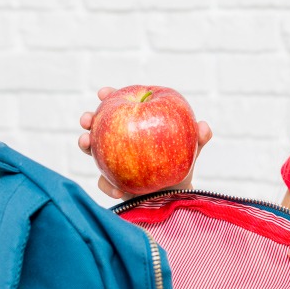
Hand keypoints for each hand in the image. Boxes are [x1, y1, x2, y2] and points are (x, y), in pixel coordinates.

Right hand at [77, 86, 213, 199]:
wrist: (175, 195)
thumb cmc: (180, 164)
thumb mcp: (191, 150)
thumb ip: (198, 138)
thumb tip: (203, 127)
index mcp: (135, 124)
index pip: (121, 105)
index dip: (110, 97)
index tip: (104, 93)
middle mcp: (120, 140)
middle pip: (100, 125)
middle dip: (90, 119)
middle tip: (88, 119)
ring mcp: (112, 161)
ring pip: (94, 151)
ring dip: (86, 146)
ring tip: (86, 143)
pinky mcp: (113, 183)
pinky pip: (106, 183)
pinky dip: (109, 185)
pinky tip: (117, 188)